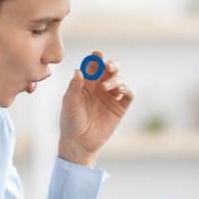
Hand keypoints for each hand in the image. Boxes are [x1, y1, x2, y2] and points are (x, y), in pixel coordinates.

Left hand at [58, 51, 133, 166]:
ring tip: (107, 87)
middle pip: (111, 70)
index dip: (97, 58)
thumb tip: (79, 70)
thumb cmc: (70, 121)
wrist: (79, 143)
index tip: (98, 55)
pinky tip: (120, 90)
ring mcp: (111, 97)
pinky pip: (128, 95)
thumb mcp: (69, 103)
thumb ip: (74, 86)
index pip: (94, 66)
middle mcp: (100, 87)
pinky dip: (127, 89)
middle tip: (109, 66)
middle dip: (112, 65)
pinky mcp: (120, 108)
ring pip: (120, 80)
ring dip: (116, 79)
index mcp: (87, 83)